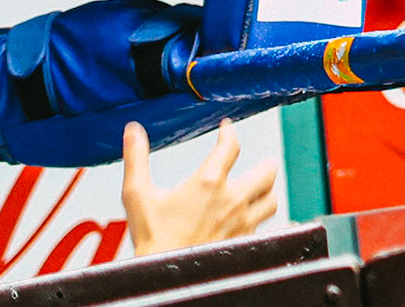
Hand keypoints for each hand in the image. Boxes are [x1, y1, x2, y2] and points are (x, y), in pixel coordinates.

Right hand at [121, 120, 276, 256]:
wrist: (163, 275)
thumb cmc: (152, 239)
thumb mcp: (138, 196)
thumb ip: (136, 160)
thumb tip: (133, 132)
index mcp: (209, 183)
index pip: (231, 145)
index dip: (229, 132)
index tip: (227, 129)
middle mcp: (232, 200)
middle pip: (266, 171)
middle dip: (263, 163)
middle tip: (258, 162)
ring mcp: (242, 222)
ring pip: (271, 200)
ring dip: (267, 192)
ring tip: (260, 189)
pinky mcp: (245, 241)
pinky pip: (269, 228)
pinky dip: (270, 221)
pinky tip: (263, 220)